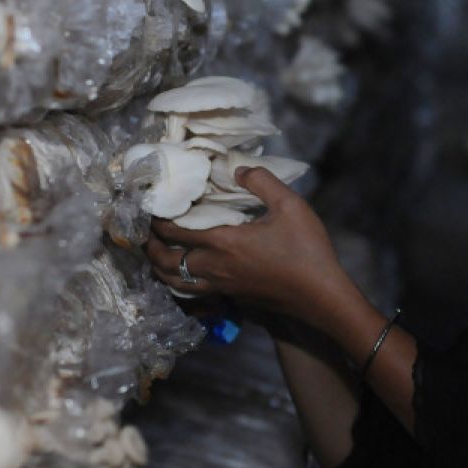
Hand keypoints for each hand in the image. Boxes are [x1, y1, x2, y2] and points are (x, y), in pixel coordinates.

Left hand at [142, 166, 355, 330]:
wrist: (322, 297)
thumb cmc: (307, 250)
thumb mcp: (290, 205)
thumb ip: (261, 181)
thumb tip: (238, 169)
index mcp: (223, 242)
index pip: (175, 232)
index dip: (156, 221)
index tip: (148, 208)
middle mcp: (216, 268)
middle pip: (166, 263)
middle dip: (150, 247)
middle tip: (146, 233)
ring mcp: (223, 287)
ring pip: (177, 284)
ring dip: (161, 269)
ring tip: (158, 255)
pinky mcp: (233, 298)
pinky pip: (194, 293)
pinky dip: (181, 284)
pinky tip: (189, 275)